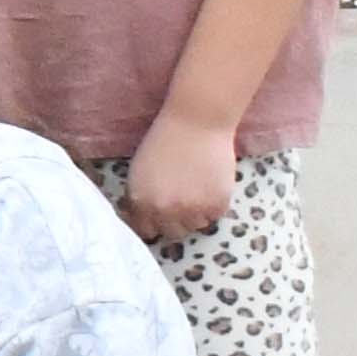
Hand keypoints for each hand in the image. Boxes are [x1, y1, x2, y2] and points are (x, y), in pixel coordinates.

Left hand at [119, 115, 236, 247]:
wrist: (195, 122)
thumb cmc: (164, 141)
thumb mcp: (139, 172)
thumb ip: (140, 199)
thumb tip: (143, 218)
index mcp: (141, 202)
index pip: (146, 231)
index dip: (154, 222)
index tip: (160, 216)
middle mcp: (164, 211)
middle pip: (173, 233)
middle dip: (176, 220)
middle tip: (183, 201)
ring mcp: (192, 210)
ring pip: (196, 226)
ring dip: (197, 213)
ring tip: (198, 189)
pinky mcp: (216, 205)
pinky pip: (215, 216)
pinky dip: (214, 205)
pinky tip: (210, 184)